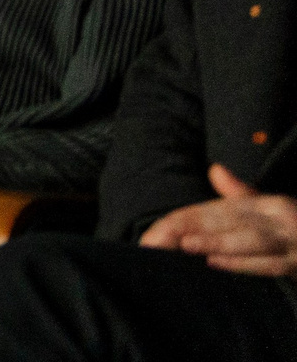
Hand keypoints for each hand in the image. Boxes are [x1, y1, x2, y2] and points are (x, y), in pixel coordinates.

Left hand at [140, 165, 296, 274]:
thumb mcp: (275, 210)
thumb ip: (243, 195)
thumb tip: (215, 170)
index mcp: (264, 204)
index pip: (213, 210)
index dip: (179, 221)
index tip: (150, 236)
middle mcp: (276, 216)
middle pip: (223, 220)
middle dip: (184, 230)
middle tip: (152, 241)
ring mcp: (291, 238)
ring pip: (246, 239)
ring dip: (212, 242)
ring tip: (181, 245)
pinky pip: (270, 262)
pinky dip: (243, 263)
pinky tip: (216, 263)